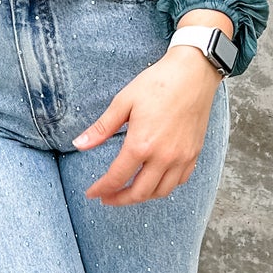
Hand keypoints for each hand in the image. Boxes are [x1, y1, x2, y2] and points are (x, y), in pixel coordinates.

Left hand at [72, 45, 223, 204]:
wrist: (193, 73)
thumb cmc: (158, 83)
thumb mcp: (123, 102)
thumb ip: (101, 128)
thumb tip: (79, 144)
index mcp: (142, 144)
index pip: (117, 177)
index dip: (102, 189)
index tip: (92, 193)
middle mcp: (163, 156)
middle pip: (139, 192)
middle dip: (120, 199)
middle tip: (107, 198)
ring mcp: (181, 157)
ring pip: (161, 192)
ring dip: (142, 197)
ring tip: (129, 192)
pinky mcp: (194, 153)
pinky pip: (179, 181)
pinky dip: (164, 187)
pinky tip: (154, 181)